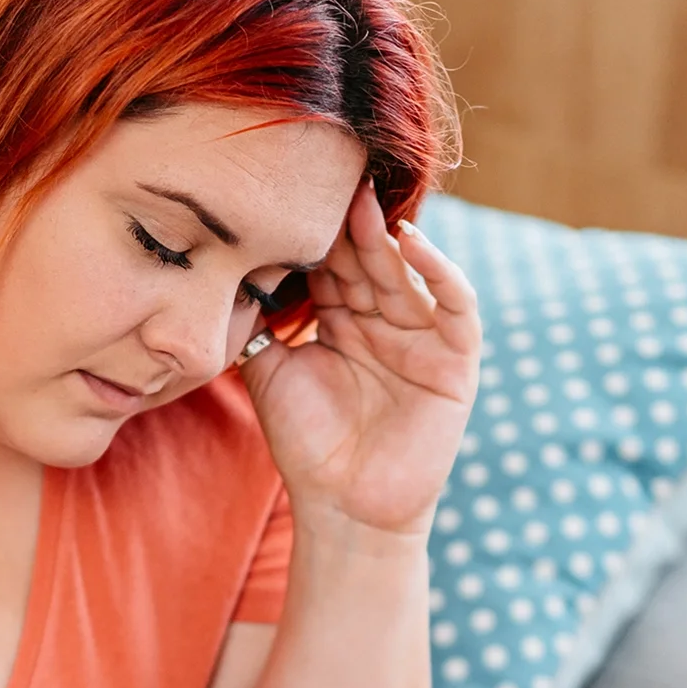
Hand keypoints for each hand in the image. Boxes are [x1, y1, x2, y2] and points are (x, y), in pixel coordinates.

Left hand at [238, 178, 481, 539]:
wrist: (344, 509)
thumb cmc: (306, 445)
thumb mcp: (270, 372)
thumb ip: (257, 324)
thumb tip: (230, 270)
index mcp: (343, 321)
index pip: (332, 264)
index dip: (314, 232)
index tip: (286, 193)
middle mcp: (384, 323)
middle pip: (368, 260)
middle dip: (347, 223)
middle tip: (325, 178)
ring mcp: (423, 339)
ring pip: (406, 274)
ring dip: (386, 237)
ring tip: (361, 202)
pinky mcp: (457, 361)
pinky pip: (457, 306)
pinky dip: (440, 271)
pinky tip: (412, 242)